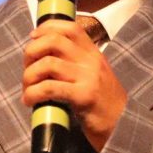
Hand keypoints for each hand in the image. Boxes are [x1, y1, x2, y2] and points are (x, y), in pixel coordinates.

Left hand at [22, 20, 127, 150]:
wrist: (125, 124)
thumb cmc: (102, 101)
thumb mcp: (93, 74)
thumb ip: (75, 63)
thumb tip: (42, 57)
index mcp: (92, 52)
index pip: (70, 27)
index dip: (47, 27)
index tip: (33, 37)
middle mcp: (90, 60)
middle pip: (53, 41)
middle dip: (31, 51)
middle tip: (26, 68)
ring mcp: (88, 77)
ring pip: (48, 64)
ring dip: (29, 75)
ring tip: (27, 88)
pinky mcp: (83, 96)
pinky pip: (50, 88)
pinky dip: (34, 93)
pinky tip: (29, 100)